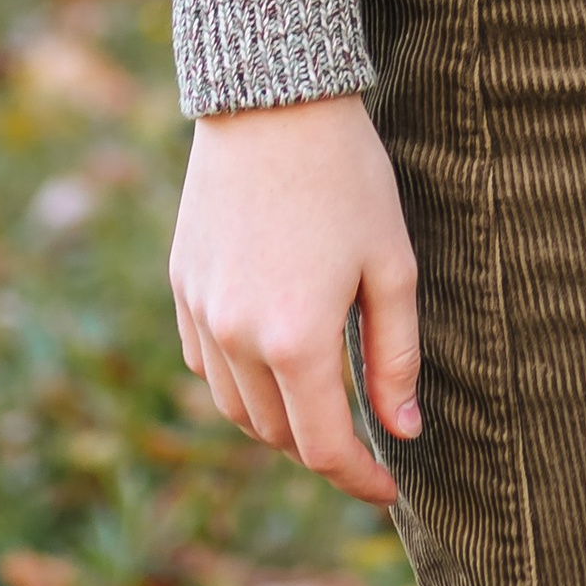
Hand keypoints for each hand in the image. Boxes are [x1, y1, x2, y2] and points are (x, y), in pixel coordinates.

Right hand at [169, 95, 420, 504]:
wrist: (272, 97)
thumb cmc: (348, 176)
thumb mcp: (391, 264)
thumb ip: (397, 357)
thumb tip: (402, 430)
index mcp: (296, 340)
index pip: (324, 447)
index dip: (361, 478)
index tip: (391, 488)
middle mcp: (237, 338)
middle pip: (277, 434)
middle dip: (322, 446)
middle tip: (364, 434)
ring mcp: (201, 312)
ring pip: (235, 406)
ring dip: (277, 418)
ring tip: (321, 399)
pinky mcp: (182, 283)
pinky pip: (205, 362)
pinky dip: (238, 380)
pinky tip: (272, 360)